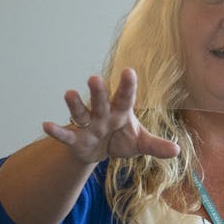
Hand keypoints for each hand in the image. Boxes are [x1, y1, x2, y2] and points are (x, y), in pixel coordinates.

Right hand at [42, 69, 179, 163]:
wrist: (101, 152)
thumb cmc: (122, 139)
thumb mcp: (141, 143)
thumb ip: (156, 145)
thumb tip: (177, 151)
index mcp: (121, 112)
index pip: (125, 97)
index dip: (127, 86)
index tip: (129, 71)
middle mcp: (103, 114)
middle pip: (101, 101)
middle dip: (98, 92)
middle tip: (95, 78)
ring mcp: (88, 125)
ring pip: (80, 113)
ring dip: (75, 105)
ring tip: (69, 93)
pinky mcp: (76, 138)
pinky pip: (65, 134)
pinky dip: (57, 131)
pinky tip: (46, 125)